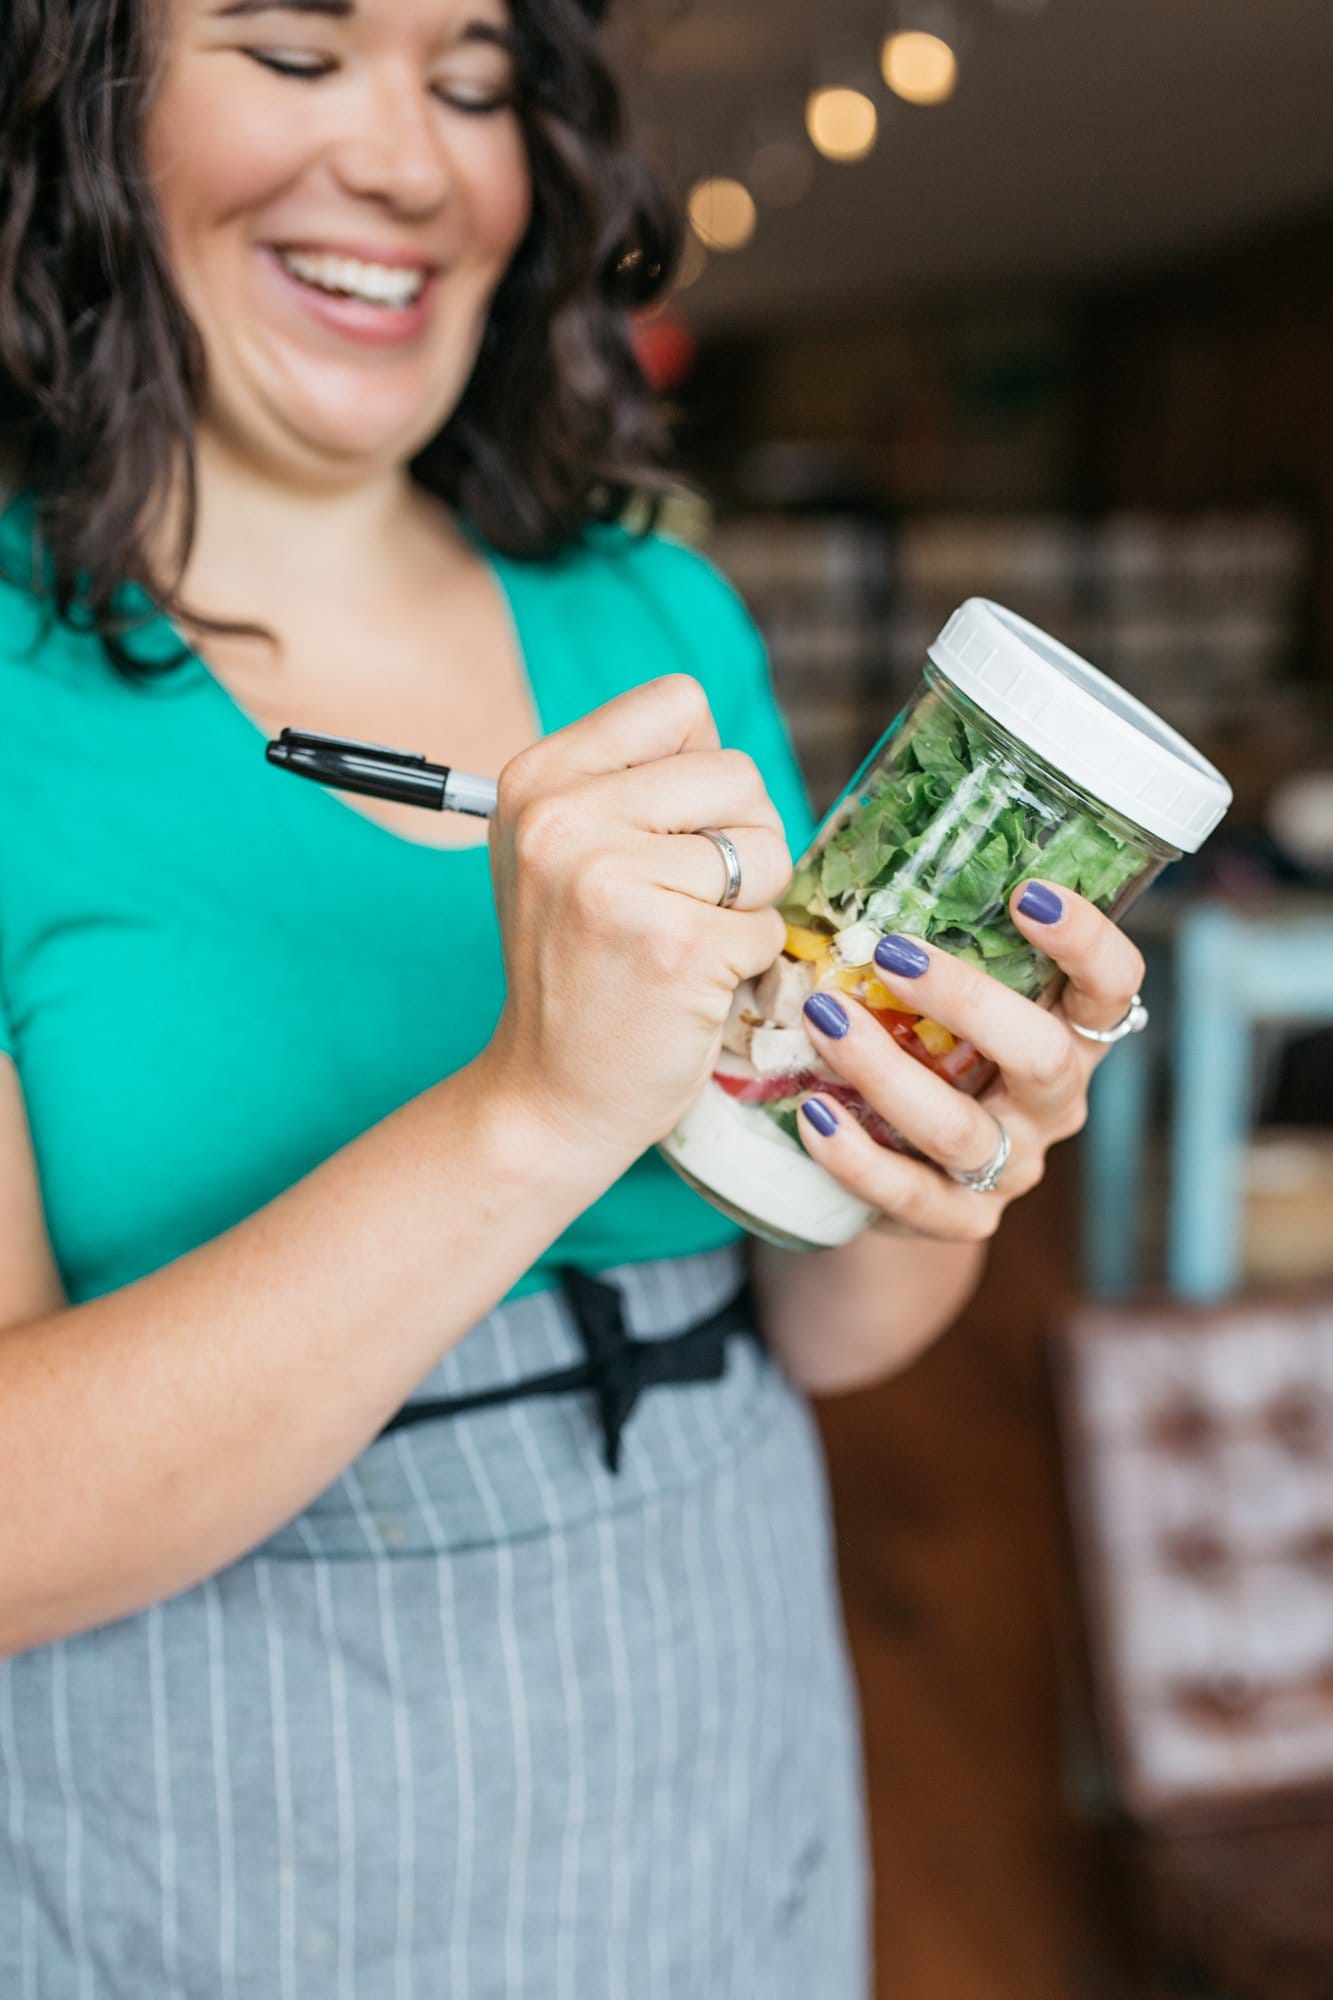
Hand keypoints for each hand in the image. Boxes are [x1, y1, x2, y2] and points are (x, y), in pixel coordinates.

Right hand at [482, 675, 791, 1168]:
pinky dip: (749, 963)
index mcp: (540, 777)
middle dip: (741, 841)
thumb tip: (737, 762)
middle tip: (684, 906)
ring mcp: (615, 880)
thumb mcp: (567, 853)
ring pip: (767, 847)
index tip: (666, 838)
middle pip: (738, 772)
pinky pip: (770, 924)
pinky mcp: (675, 946)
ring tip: (686, 944)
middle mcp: (564, 817)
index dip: (701, 773)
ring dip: (751, 905)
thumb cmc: (582, 972)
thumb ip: (635, 787)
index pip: (680, 702)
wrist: (549, 1098)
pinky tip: (689, 990)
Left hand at [793, 879, 1146, 1241]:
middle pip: (1042, 1057)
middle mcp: (1054, 1100)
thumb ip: (929, 934)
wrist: (909, 1175)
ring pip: (962, 1130)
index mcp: (1071, 1031)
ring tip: (824, 1019)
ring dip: (888, 1071)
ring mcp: (1013, 1167)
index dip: (1086, 941)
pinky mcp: (961, 1221)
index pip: (1113, 986)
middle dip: (968, 1001)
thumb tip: (855, 830)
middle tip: (889, 953)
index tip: (1029, 891)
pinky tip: (812, 1116)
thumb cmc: (928, 1047)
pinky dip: (857, 1157)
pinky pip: (910, 1194)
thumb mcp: (945, 994)